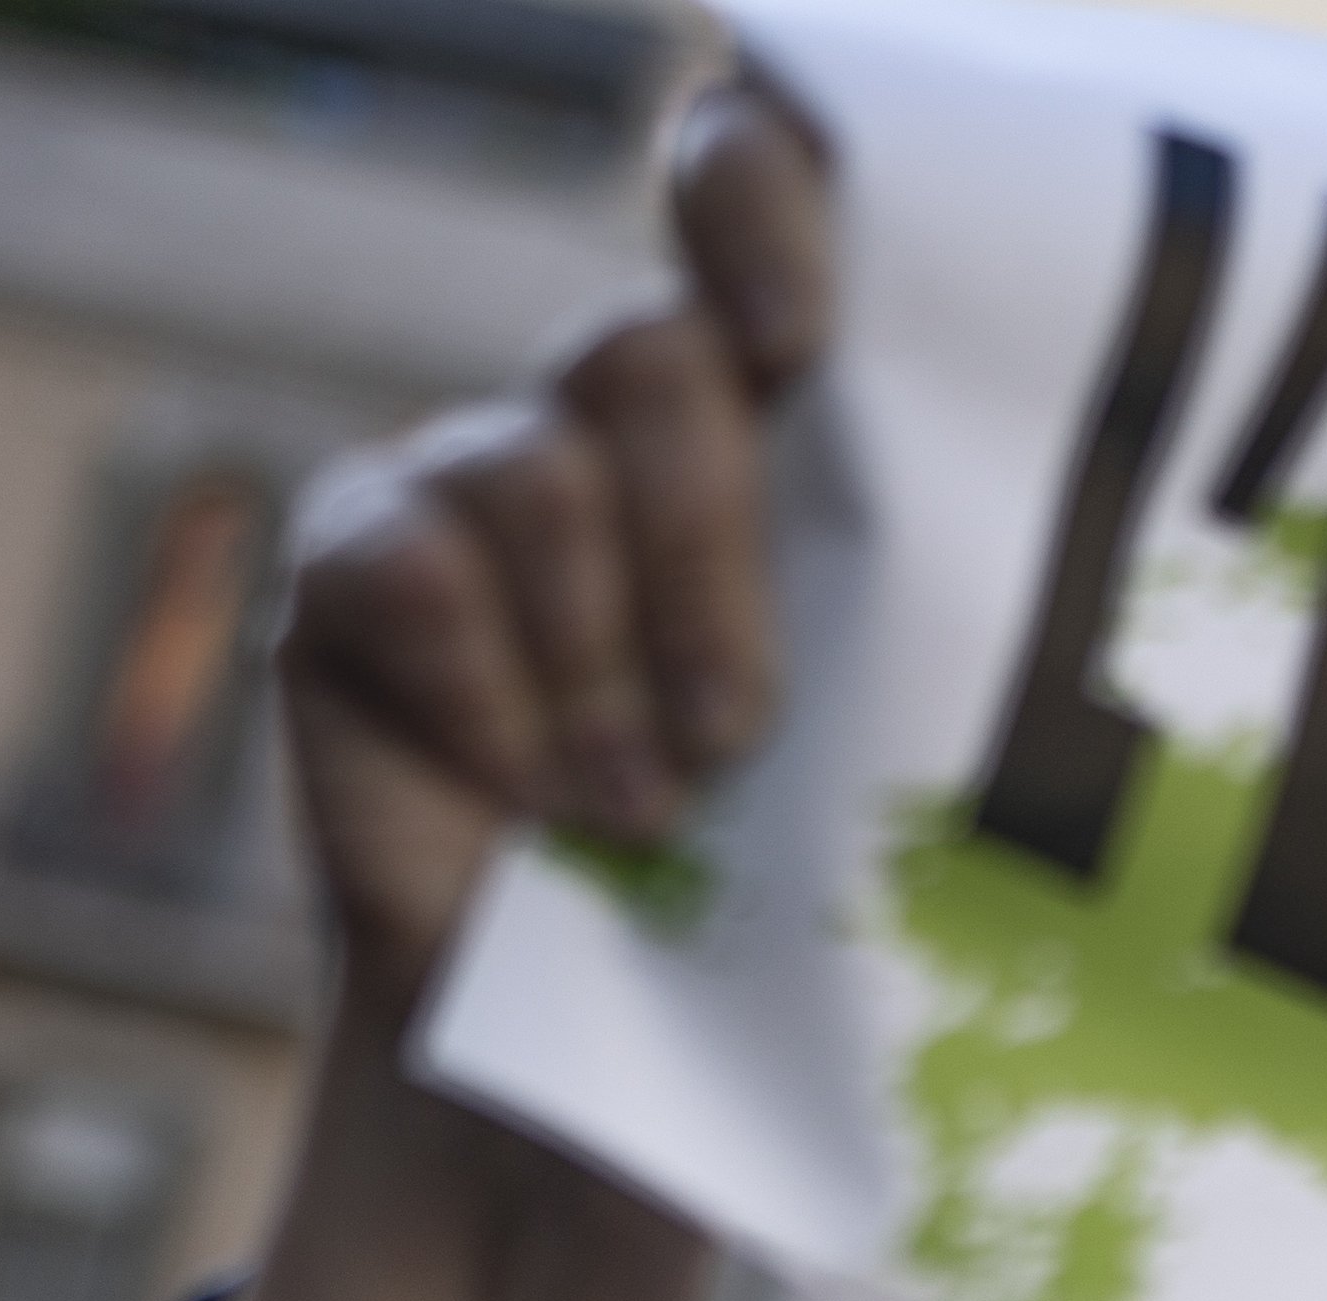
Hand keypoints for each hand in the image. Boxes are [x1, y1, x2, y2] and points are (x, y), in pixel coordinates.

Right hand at [275, 82, 836, 1011]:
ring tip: (641, 815)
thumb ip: (895, 628)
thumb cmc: (774, 912)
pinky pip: (405, 562)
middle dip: (703, 554)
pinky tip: (521, 797)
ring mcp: (477, 484)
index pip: (754, 202)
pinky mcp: (354, 571)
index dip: (760, 206)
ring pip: (532, 466)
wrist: (600, 1072)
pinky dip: (481, 692)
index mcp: (782, 431)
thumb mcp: (871, 763)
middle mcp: (622, 429)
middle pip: (649, 356)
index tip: (801, 341)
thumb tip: (973, 593)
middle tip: (739, 739)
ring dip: (596, 663)